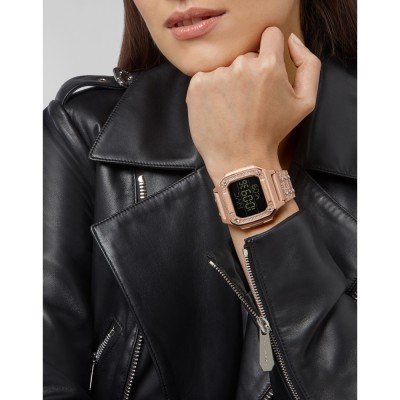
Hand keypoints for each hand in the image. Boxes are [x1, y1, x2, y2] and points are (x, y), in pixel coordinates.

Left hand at [185, 26, 320, 184]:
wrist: (240, 159)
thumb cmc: (272, 133)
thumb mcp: (305, 102)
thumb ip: (309, 64)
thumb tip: (291, 39)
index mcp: (269, 66)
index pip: (270, 36)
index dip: (271, 51)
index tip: (266, 71)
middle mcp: (240, 66)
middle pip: (247, 56)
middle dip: (249, 74)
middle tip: (250, 102)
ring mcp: (216, 75)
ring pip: (226, 68)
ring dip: (229, 83)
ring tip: (234, 110)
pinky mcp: (197, 86)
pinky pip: (206, 78)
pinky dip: (211, 91)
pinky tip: (219, 110)